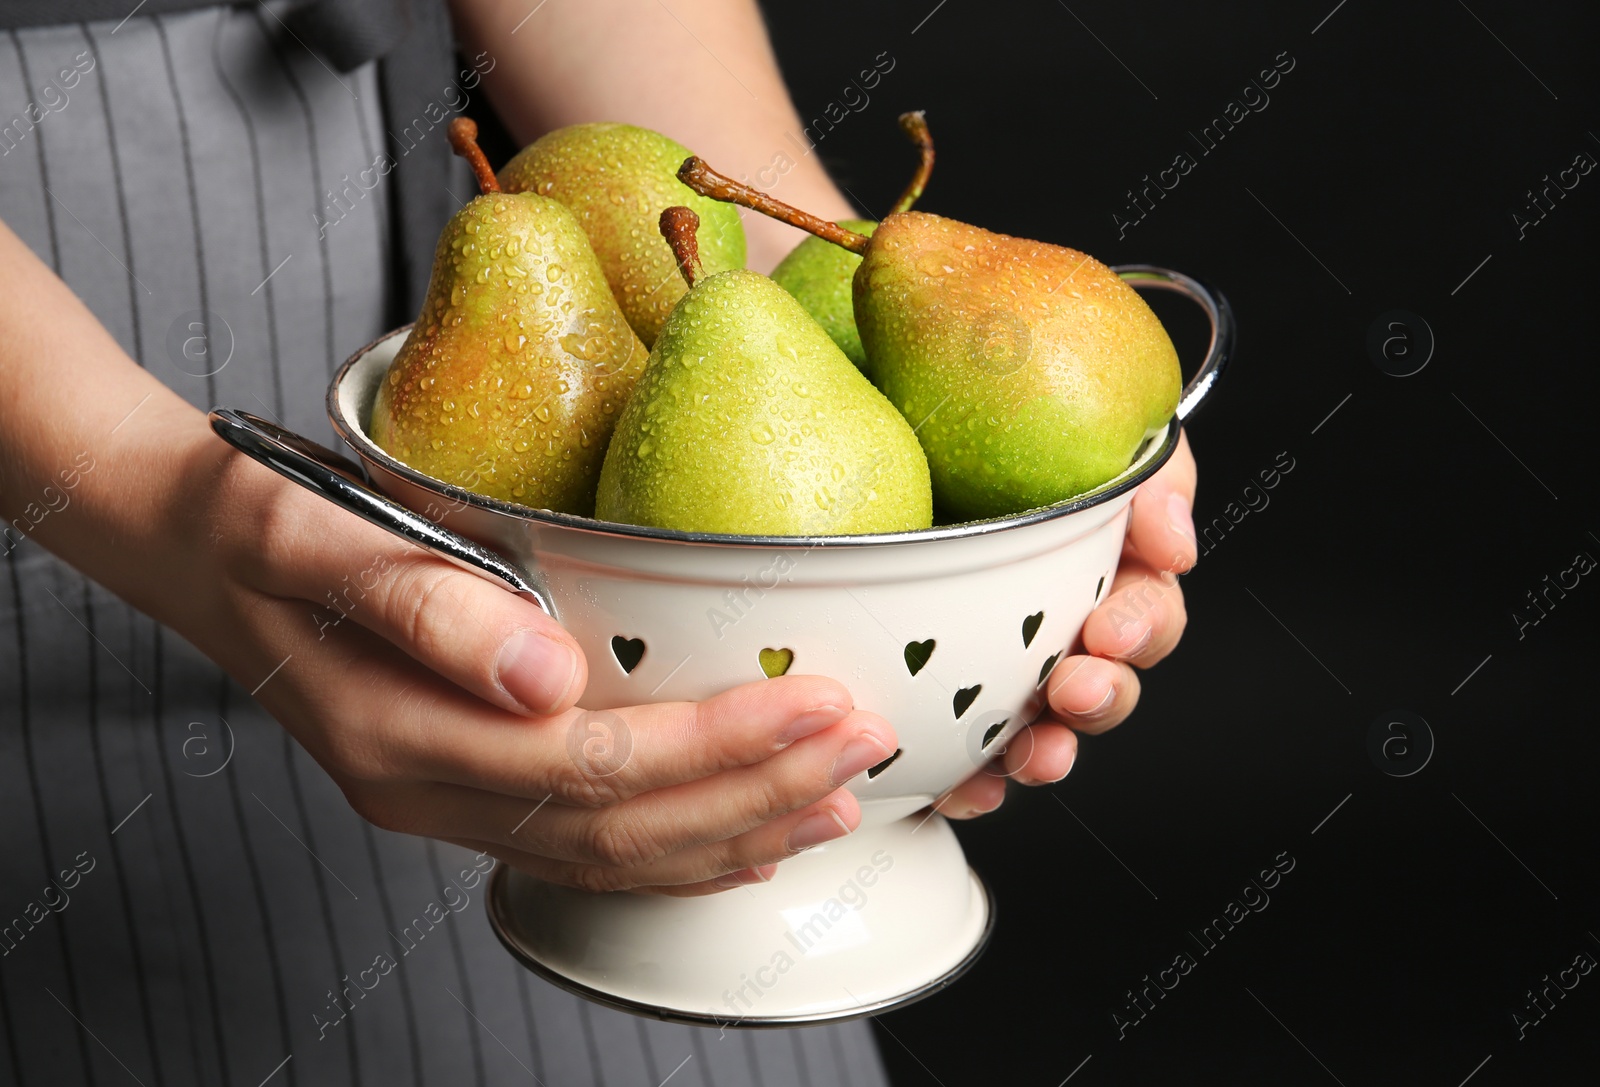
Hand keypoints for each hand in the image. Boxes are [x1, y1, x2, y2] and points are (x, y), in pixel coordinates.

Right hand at [178, 444, 897, 895]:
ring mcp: (443, 800)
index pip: (593, 764)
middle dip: (755, 791)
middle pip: (621, 827)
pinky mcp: (461, 783)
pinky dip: (678, 847)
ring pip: (612, 854)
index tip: (821, 700)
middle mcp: (427, 787)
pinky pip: (585, 845)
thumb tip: (545, 676)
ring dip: (735, 828)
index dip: (718, 744)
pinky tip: (747, 834)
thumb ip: (422, 602)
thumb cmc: (249, 525)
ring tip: (840, 795)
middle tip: (865, 743)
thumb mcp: (309, 534)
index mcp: (400, 734)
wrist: (184, 544)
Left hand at [932, 430, 1197, 817]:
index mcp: (1094, 558)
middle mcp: (1052, 616)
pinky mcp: (938, 696)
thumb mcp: (1077, 409)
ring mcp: (997, 660)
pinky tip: (961, 786)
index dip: (1140, 626)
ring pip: (1043, 728)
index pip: (1146, 606)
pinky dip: (971, 780)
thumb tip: (1172, 540)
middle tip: (1076, 687)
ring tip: (1033, 753)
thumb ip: (1149, 468)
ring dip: (1048, 749)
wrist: (864, 400)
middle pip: (1106, 680)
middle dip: (1103, 695)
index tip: (1110, 630)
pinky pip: (964, 756)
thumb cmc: (969, 398)